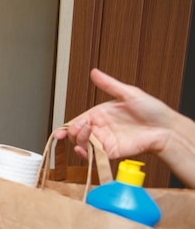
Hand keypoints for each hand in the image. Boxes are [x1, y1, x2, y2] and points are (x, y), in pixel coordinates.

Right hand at [55, 68, 174, 159]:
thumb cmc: (153, 110)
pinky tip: (84, 150)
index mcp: (100, 114)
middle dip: (73, 134)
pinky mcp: (112, 152)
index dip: (68, 126)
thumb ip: (109, 84)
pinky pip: (95, 156)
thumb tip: (95, 72)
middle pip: (78, 134)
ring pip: (84, 145)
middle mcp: (101, 128)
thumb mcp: (129, 93)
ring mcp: (106, 141)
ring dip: (79, 143)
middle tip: (79, 130)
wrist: (166, 128)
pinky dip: (86, 155)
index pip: (78, 121)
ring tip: (84, 137)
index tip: (61, 131)